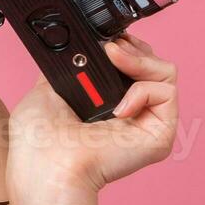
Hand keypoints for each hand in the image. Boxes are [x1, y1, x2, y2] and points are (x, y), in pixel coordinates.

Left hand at [5, 32, 178, 198]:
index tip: (107, 40)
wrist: (46, 164)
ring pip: (165, 73)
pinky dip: (143, 89)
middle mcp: (129, 112)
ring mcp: (146, 123)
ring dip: (140, 59)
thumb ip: (69, 67)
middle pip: (151, 63)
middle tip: (110, 48)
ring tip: (114, 59)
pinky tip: (118, 107)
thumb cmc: (38, 139)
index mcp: (105, 103)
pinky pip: (167, 92)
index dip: (123, 46)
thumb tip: (81, 48)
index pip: (130, 64)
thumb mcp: (46, 89)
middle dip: (133, 47)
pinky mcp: (159, 134)